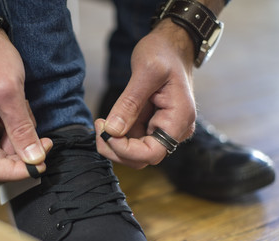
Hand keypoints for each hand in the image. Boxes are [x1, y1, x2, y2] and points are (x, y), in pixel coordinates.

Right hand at [0, 29, 51, 180]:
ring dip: (23, 136)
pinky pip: (8, 135)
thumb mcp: (9, 94)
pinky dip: (21, 127)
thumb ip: (22, 130)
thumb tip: (34, 159)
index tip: (37, 166)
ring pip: (6, 149)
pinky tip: (23, 109)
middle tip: (44, 142)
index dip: (11, 173)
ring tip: (27, 112)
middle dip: (23, 153)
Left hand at [95, 20, 196, 168]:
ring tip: (101, 122)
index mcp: (179, 119)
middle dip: (115, 148)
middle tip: (99, 125)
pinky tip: (107, 121)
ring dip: (113, 144)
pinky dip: (117, 137)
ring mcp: (163, 130)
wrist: (171, 44)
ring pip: (134, 153)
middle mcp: (174, 130)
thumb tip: (112, 131)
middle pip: (141, 158)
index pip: (151, 153)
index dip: (124, 150)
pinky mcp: (152, 126)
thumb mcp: (146, 71)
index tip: (105, 131)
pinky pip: (132, 142)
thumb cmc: (163, 52)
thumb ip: (129, 103)